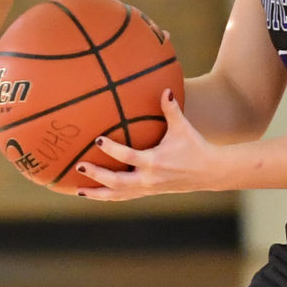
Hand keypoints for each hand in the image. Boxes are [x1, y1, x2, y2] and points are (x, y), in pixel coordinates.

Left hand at [75, 90, 224, 200]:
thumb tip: (165, 89)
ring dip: (97, 193)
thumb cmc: (194, 147)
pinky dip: (107, 196)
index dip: (112, 150)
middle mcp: (149, 179)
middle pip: (118, 182)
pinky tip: (93, 194)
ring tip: (78, 190)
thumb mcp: (183, 128)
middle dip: (97, 176)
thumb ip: (172, 109)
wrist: (208, 172)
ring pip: (118, 195)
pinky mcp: (148, 193)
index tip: (98, 140)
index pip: (129, 157)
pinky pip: (123, 197)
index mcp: (155, 162)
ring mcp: (148, 189)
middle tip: (79, 166)